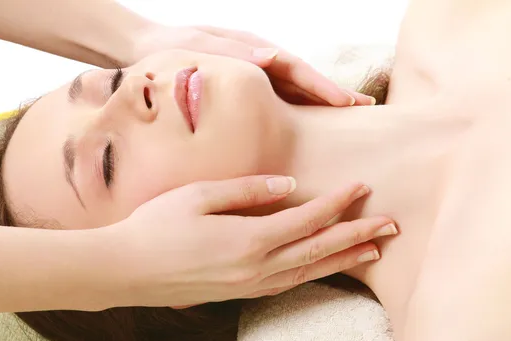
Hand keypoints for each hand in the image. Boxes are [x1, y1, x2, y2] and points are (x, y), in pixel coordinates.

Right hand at [86, 177, 396, 310]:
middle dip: (358, 236)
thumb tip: (288, 185)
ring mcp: (250, 285)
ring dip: (343, 259)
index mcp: (250, 239)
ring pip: (309, 271)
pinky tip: (323, 266)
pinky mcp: (240, 293)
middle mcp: (257, 267)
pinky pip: (288, 283)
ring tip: (372, 251)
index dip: (338, 203)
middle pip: (320, 250)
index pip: (308, 218)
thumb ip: (248, 190)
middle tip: (392, 226)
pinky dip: (314, 273)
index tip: (362, 186)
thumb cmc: (157, 226)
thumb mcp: (199, 196)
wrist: (126, 270)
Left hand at [132, 24, 375, 106]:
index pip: (294, 67)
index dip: (320, 84)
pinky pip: (276, 97)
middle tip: (363, 108)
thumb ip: (232, 55)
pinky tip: (309, 123)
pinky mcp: (245, 86)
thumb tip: (269, 58)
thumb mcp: (198, 48)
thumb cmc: (171, 49)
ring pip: (292, 88)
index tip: (344, 101)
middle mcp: (258, 60)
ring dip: (319, 101)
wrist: (147, 49)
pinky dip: (296, 107)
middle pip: (301, 77)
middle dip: (332, 92)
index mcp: (251, 50)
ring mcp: (253, 73)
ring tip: (348, 115)